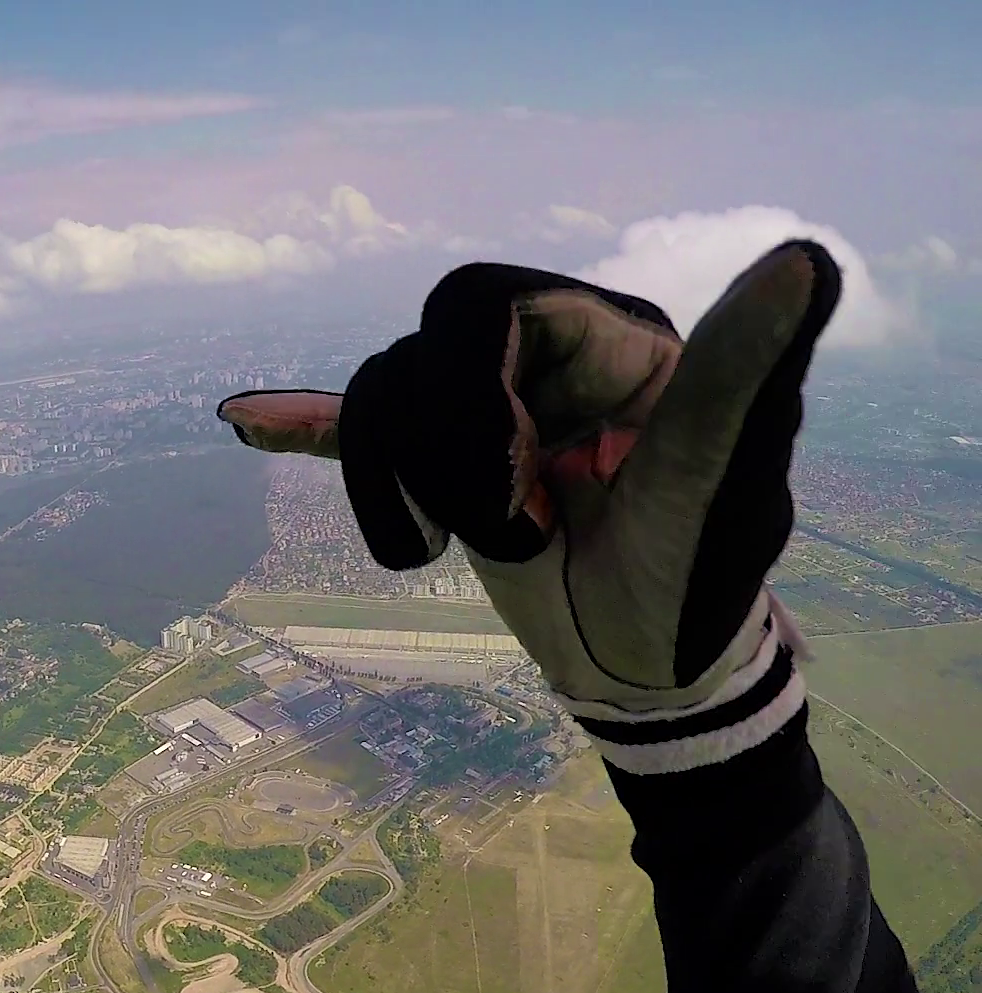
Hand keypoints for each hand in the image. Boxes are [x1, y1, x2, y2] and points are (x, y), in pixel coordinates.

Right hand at [219, 242, 837, 775]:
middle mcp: (541, 364)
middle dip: (436, 449)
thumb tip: (806, 258)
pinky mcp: (446, 467)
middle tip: (494, 532)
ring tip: (438, 551)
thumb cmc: (694, 587)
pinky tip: (244, 420)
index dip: (474, 395)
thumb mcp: (713, 484)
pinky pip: (362, 431)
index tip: (519, 485)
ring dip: (392, 483)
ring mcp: (487, 415)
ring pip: (384, 397)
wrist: (646, 677)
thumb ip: (740, 370)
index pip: (491, 308)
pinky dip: (307, 424)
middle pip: (422, 352)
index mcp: (609, 344)